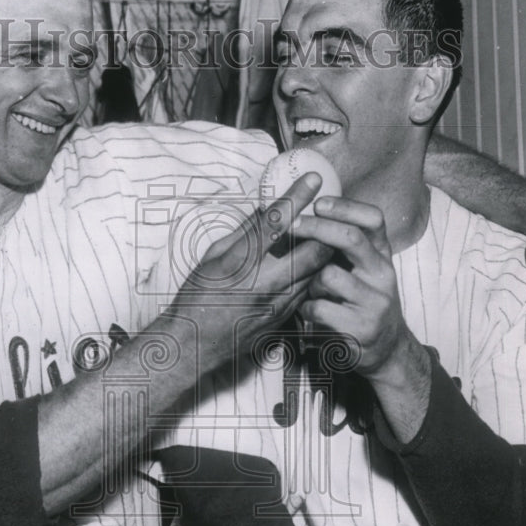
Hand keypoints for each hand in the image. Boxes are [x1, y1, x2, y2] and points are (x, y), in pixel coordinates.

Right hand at [168, 173, 332, 373]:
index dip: (298, 199)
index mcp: (240, 263)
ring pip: (317, 271)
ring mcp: (279, 304)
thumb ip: (242, 233)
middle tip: (331, 210)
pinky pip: (309, 289)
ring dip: (324, 248)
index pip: (276, 224)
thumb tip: (265, 209)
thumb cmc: (197, 297)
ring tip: (329, 230)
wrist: (194, 345)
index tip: (314, 180)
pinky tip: (315, 261)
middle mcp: (264, 283)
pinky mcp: (285, 318)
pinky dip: (315, 272)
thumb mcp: (212, 258)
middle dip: (326, 227)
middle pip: (312, 250)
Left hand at [288, 197, 408, 377]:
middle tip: (293, 226)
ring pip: (330, 275)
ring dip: (311, 281)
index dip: (345, 207)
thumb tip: (310, 208)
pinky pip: (321, 308)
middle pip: (352, 238)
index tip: (319, 203)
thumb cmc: (364, 301)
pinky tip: (308, 311)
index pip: (373, 219)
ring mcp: (375, 302)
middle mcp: (383, 274)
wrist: (388, 349)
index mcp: (382, 255)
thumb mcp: (365, 269)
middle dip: (318, 228)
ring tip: (311, 290)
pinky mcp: (362, 328)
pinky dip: (307, 308)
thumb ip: (347, 245)